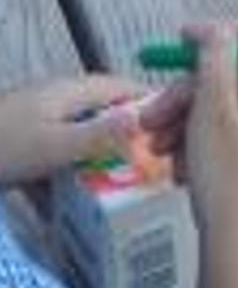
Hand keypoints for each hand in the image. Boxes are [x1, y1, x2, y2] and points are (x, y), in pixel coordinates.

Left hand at [0, 74, 145, 187]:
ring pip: (79, 137)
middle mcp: (59, 98)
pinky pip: (54, 155)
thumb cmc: (6, 145)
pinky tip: (65, 201)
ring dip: (93, 160)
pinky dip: (63, 175)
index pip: (122, 86)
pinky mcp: (24, 140)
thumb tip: (142, 118)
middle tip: (147, 164)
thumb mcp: (56, 145)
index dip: (148, 102)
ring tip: (114, 186)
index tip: (171, 128)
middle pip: (103, 112)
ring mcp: (40, 119)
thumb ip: (99, 134)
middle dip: (124, 137)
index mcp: (73, 91)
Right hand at [143, 24, 237, 245]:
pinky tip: (178, 169)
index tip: (179, 39)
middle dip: (183, 94)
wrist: (237, 242)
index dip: (212, 34)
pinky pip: (221, 136)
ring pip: (217, 109)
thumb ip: (216, 58)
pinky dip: (195, 146)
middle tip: (151, 116)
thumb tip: (219, 29)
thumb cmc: (227, 172)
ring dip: (181, 123)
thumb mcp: (214, 105)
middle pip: (226, 77)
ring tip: (157, 150)